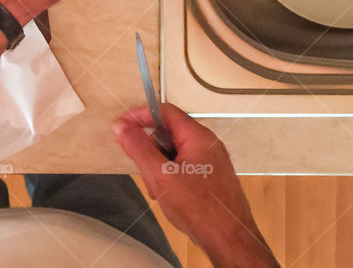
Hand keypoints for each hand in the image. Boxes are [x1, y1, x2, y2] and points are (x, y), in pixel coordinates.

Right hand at [114, 104, 279, 267]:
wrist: (230, 241)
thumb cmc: (202, 211)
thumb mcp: (160, 176)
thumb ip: (139, 148)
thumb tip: (122, 127)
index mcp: (198, 137)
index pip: (164, 111)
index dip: (140, 116)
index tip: (122, 127)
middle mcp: (208, 144)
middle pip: (169, 132)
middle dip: (150, 149)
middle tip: (141, 167)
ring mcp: (211, 161)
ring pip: (175, 152)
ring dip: (160, 167)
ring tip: (159, 190)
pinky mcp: (211, 176)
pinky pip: (184, 166)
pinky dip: (171, 177)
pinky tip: (169, 197)